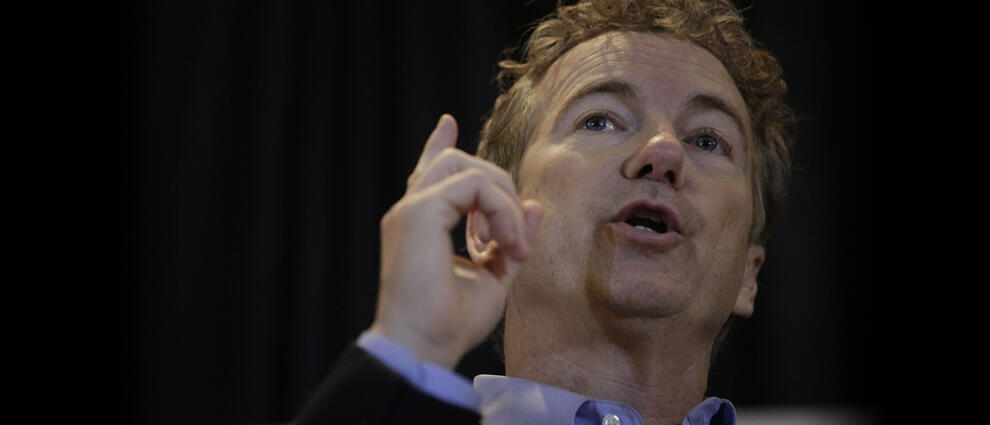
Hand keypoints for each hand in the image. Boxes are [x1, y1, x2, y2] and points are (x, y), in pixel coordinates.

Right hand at [370, 114, 542, 368]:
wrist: (424, 349)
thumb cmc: (449, 323)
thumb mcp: (494, 277)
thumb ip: (511, 239)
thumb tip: (534, 207)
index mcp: (421, 224)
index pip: (430, 173)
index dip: (438, 144)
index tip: (447, 122)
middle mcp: (411, 211)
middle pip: (456, 160)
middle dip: (499, 186)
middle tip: (514, 239)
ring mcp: (411, 209)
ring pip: (464, 163)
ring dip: (501, 198)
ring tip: (510, 243)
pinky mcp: (419, 212)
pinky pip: (474, 185)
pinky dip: (500, 211)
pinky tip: (505, 244)